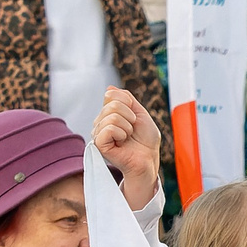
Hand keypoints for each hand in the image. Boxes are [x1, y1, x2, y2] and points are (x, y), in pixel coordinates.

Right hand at [93, 87, 162, 210]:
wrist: (149, 159)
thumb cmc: (145, 140)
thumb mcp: (140, 113)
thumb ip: (126, 99)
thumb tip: (109, 88)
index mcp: (108, 114)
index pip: (111, 95)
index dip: (127, 103)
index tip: (134, 117)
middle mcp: (100, 122)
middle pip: (112, 104)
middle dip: (130, 116)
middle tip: (132, 130)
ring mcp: (98, 133)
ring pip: (111, 116)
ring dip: (127, 127)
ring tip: (127, 137)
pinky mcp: (98, 144)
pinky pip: (108, 128)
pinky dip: (120, 133)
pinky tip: (121, 142)